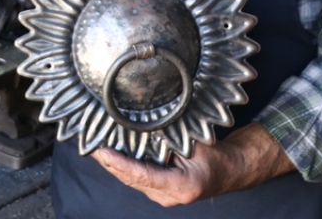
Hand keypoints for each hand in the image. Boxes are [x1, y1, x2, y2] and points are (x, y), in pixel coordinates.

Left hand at [91, 123, 294, 206]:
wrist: (229, 171)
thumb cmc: (215, 156)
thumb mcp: (193, 142)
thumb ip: (169, 137)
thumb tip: (143, 124)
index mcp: (180, 185)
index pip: (141, 174)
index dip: (119, 163)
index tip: (102, 152)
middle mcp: (169, 197)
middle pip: (131, 179)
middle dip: (110, 163)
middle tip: (92, 146)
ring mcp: (163, 198)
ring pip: (131, 181)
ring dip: (113, 166)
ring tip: (96, 149)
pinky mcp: (159, 194)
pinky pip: (136, 180)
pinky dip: (123, 168)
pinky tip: (111, 156)